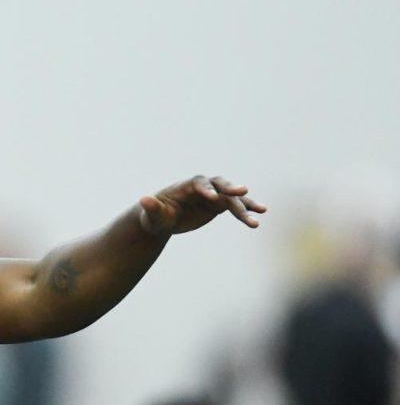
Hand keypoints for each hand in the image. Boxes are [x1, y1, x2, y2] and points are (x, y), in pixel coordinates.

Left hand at [138, 175, 266, 235]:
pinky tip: (260, 214)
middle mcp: (202, 188)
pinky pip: (236, 206)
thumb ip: (151, 208)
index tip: (213, 198)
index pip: (198, 184)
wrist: (163, 220)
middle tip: (243, 191)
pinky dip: (247, 210)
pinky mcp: (218, 205)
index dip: (206, 189)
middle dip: (231, 188)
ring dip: (246, 204)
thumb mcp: (152, 216)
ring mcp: (213, 195)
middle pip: (220, 184)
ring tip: (261, 212)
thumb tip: (143, 200)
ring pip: (232, 198)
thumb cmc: (155, 217)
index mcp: (185, 187)